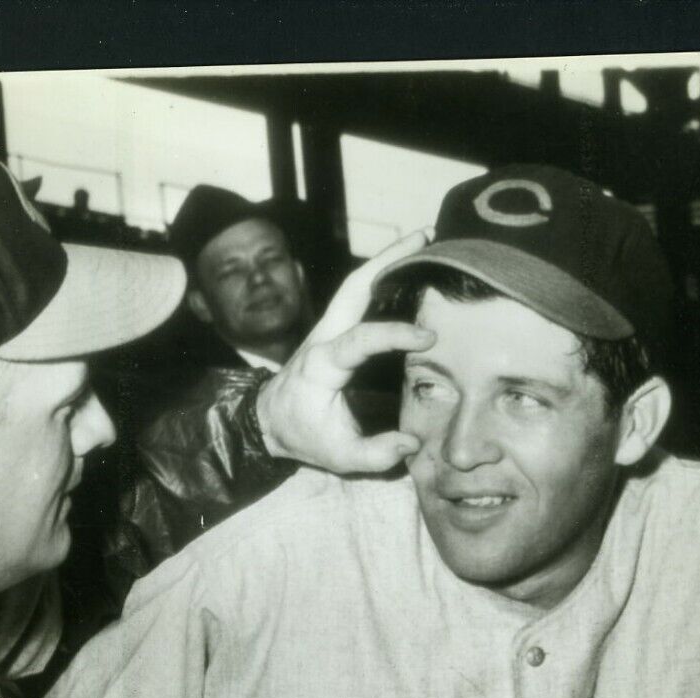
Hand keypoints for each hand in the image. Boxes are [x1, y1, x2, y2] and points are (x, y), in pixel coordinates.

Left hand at [254, 229, 435, 474]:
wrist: (271, 421)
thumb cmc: (304, 436)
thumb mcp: (338, 457)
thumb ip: (375, 454)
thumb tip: (411, 443)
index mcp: (322, 364)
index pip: (359, 339)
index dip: (394, 334)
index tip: (428, 337)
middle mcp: (323, 336)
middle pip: (354, 287)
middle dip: (389, 259)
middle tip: (426, 238)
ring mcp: (327, 327)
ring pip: (355, 283)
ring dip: (387, 258)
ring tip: (424, 238)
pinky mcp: (334, 328)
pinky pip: (357, 294)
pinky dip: (382, 274)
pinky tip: (409, 264)